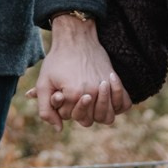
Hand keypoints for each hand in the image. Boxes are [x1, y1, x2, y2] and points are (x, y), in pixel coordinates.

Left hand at [34, 12, 130, 128]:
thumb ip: (45, 109)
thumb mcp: (43, 83)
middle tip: (73, 93)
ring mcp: (106, 87)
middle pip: (88, 120)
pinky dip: (117, 105)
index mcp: (74, 94)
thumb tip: (58, 129)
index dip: (62, 107)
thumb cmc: (57, 61)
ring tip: (90, 96)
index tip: (59, 91)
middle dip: (78, 110)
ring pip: (107, 117)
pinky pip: (124, 103)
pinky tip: (106, 95)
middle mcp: (92, 92)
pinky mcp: (115, 81)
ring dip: (97, 111)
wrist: (75, 38)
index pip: (69, 117)